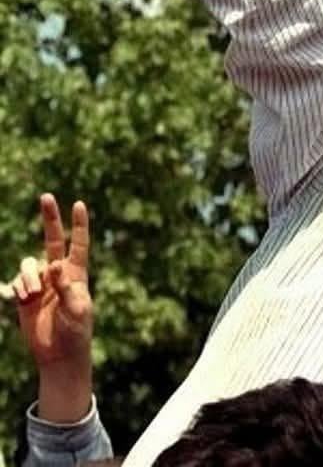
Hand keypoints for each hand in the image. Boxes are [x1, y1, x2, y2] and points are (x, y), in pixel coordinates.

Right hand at [4, 194, 93, 422]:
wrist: (59, 356)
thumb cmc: (76, 332)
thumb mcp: (77, 310)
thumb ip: (67, 286)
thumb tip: (55, 264)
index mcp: (76, 273)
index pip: (79, 243)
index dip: (79, 224)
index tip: (79, 204)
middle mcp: (57, 273)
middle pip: (52, 239)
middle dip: (50, 217)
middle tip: (46, 196)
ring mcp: (40, 284)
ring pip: (29, 264)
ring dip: (28, 276)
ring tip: (31, 296)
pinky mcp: (24, 297)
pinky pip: (14, 284)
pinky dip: (14, 289)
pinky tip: (14, 298)